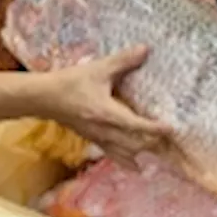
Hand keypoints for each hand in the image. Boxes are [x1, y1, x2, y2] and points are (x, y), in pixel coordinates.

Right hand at [45, 45, 172, 168]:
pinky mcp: (93, 139)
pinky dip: (126, 161)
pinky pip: (113, 155)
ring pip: (125, 153)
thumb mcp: (98, 69)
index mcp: (107, 113)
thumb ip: (123, 61)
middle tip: (173, 142)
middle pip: (135, 144)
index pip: (136, 125)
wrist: (44, 98)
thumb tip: (145, 49)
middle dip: (154, 143)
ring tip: (160, 155)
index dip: (155, 128)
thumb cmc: (70, 82)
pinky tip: (136, 167)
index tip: (171, 128)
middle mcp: (104, 130)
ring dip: (143, 153)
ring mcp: (98, 138)